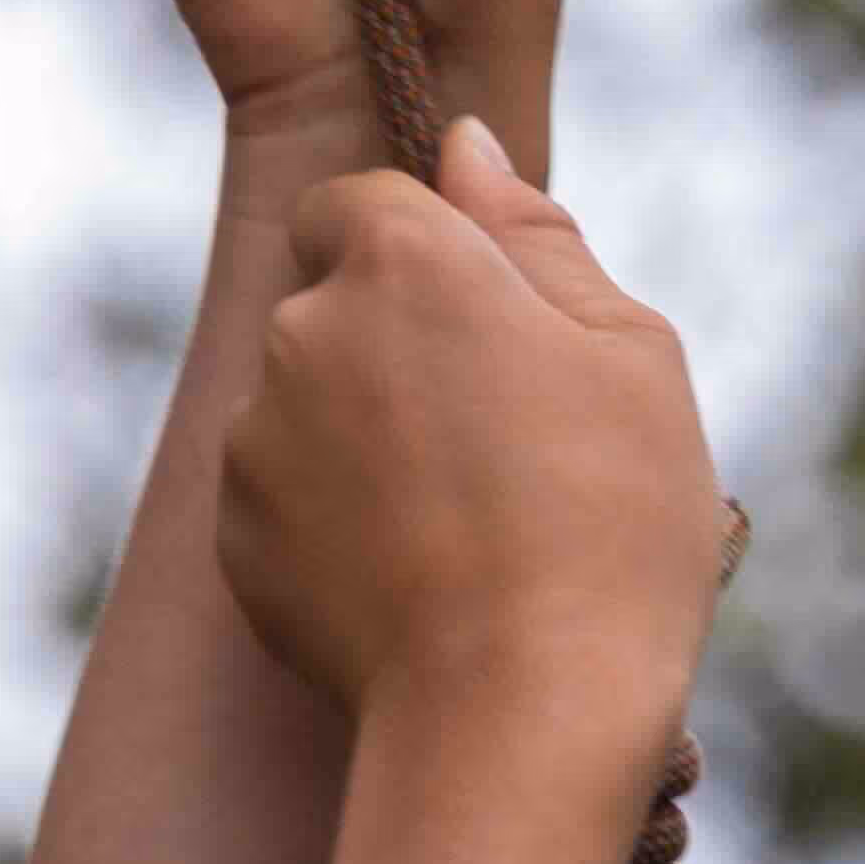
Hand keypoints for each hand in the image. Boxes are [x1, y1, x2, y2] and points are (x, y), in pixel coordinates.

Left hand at [217, 119, 726, 768]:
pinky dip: (340, 519)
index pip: (366, 200)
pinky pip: (288, 495)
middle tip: (515, 439)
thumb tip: (466, 146)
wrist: (521, 716)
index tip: (500, 327)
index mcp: (402, 258)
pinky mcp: (233, 540)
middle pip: (338, 301)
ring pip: (311, 402)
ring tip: (476, 524)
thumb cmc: (608, 523)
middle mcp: (301, 329)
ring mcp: (254, 439)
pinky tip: (424, 576)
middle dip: (405, 346)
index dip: (432, 254)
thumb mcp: (630, 353)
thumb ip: (536, 235)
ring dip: (370, 434)